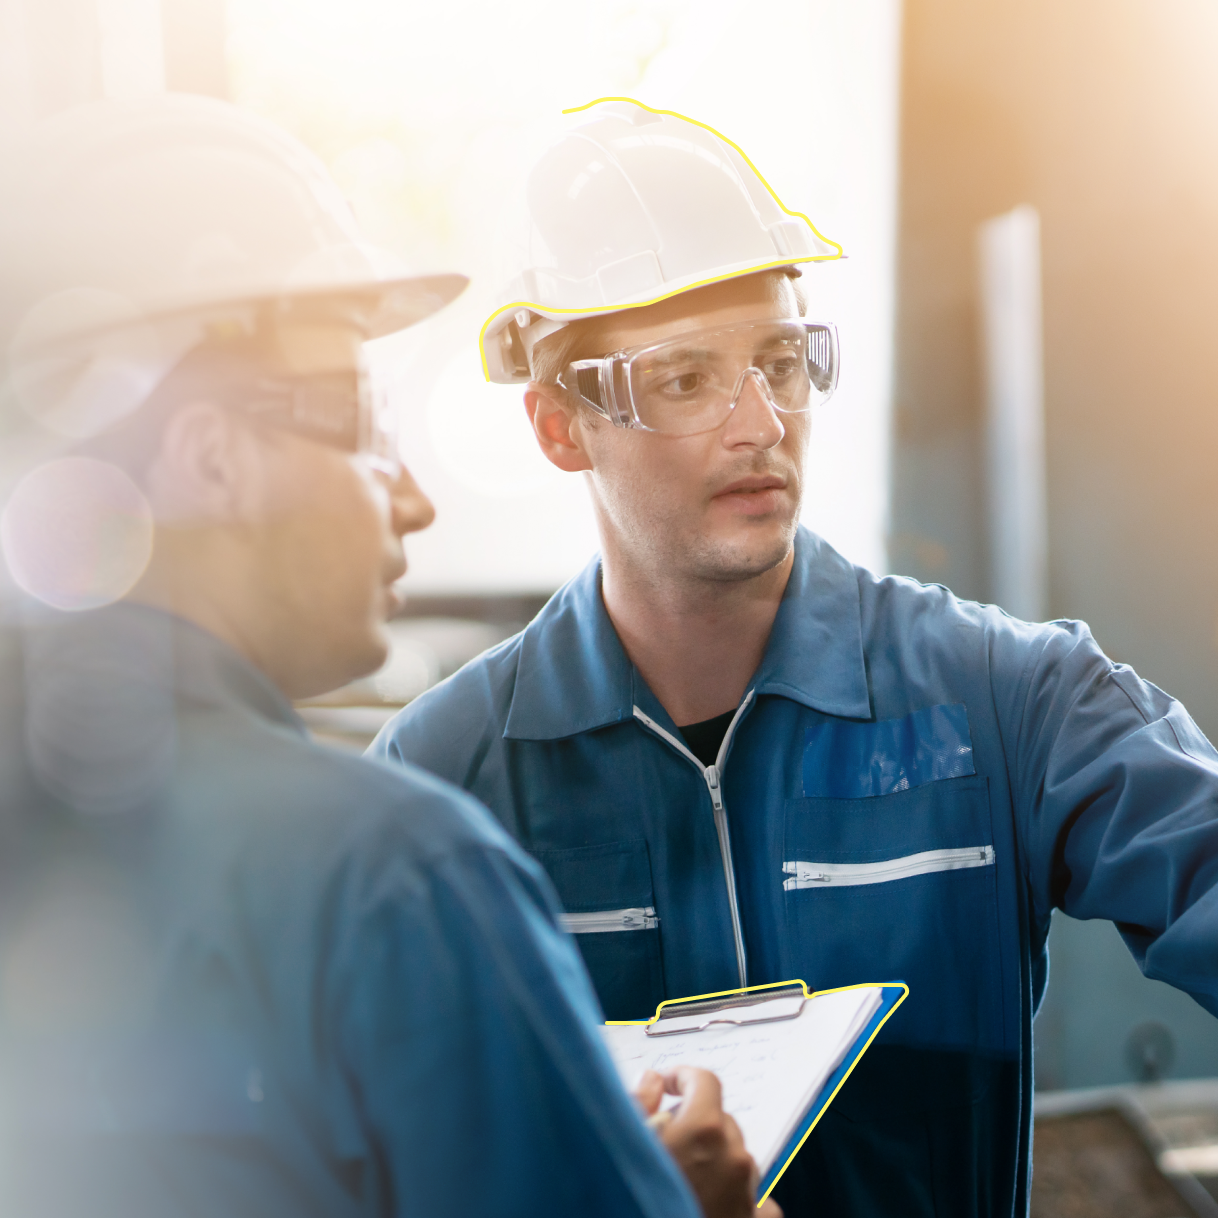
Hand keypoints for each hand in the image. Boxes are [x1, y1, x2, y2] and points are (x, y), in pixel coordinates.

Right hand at [633, 1066, 781, 1217]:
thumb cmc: (635, 1200)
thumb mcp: (624, 1146)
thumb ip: (639, 1104)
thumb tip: (652, 1082)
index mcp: (704, 1130)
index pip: (704, 1081)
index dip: (683, 1078)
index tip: (668, 1086)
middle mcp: (734, 1157)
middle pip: (720, 1121)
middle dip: (695, 1125)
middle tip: (664, 1144)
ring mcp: (749, 1194)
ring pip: (737, 1159)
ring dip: (715, 1161)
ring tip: (683, 1183)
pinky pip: (759, 1202)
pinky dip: (740, 1200)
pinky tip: (714, 1208)